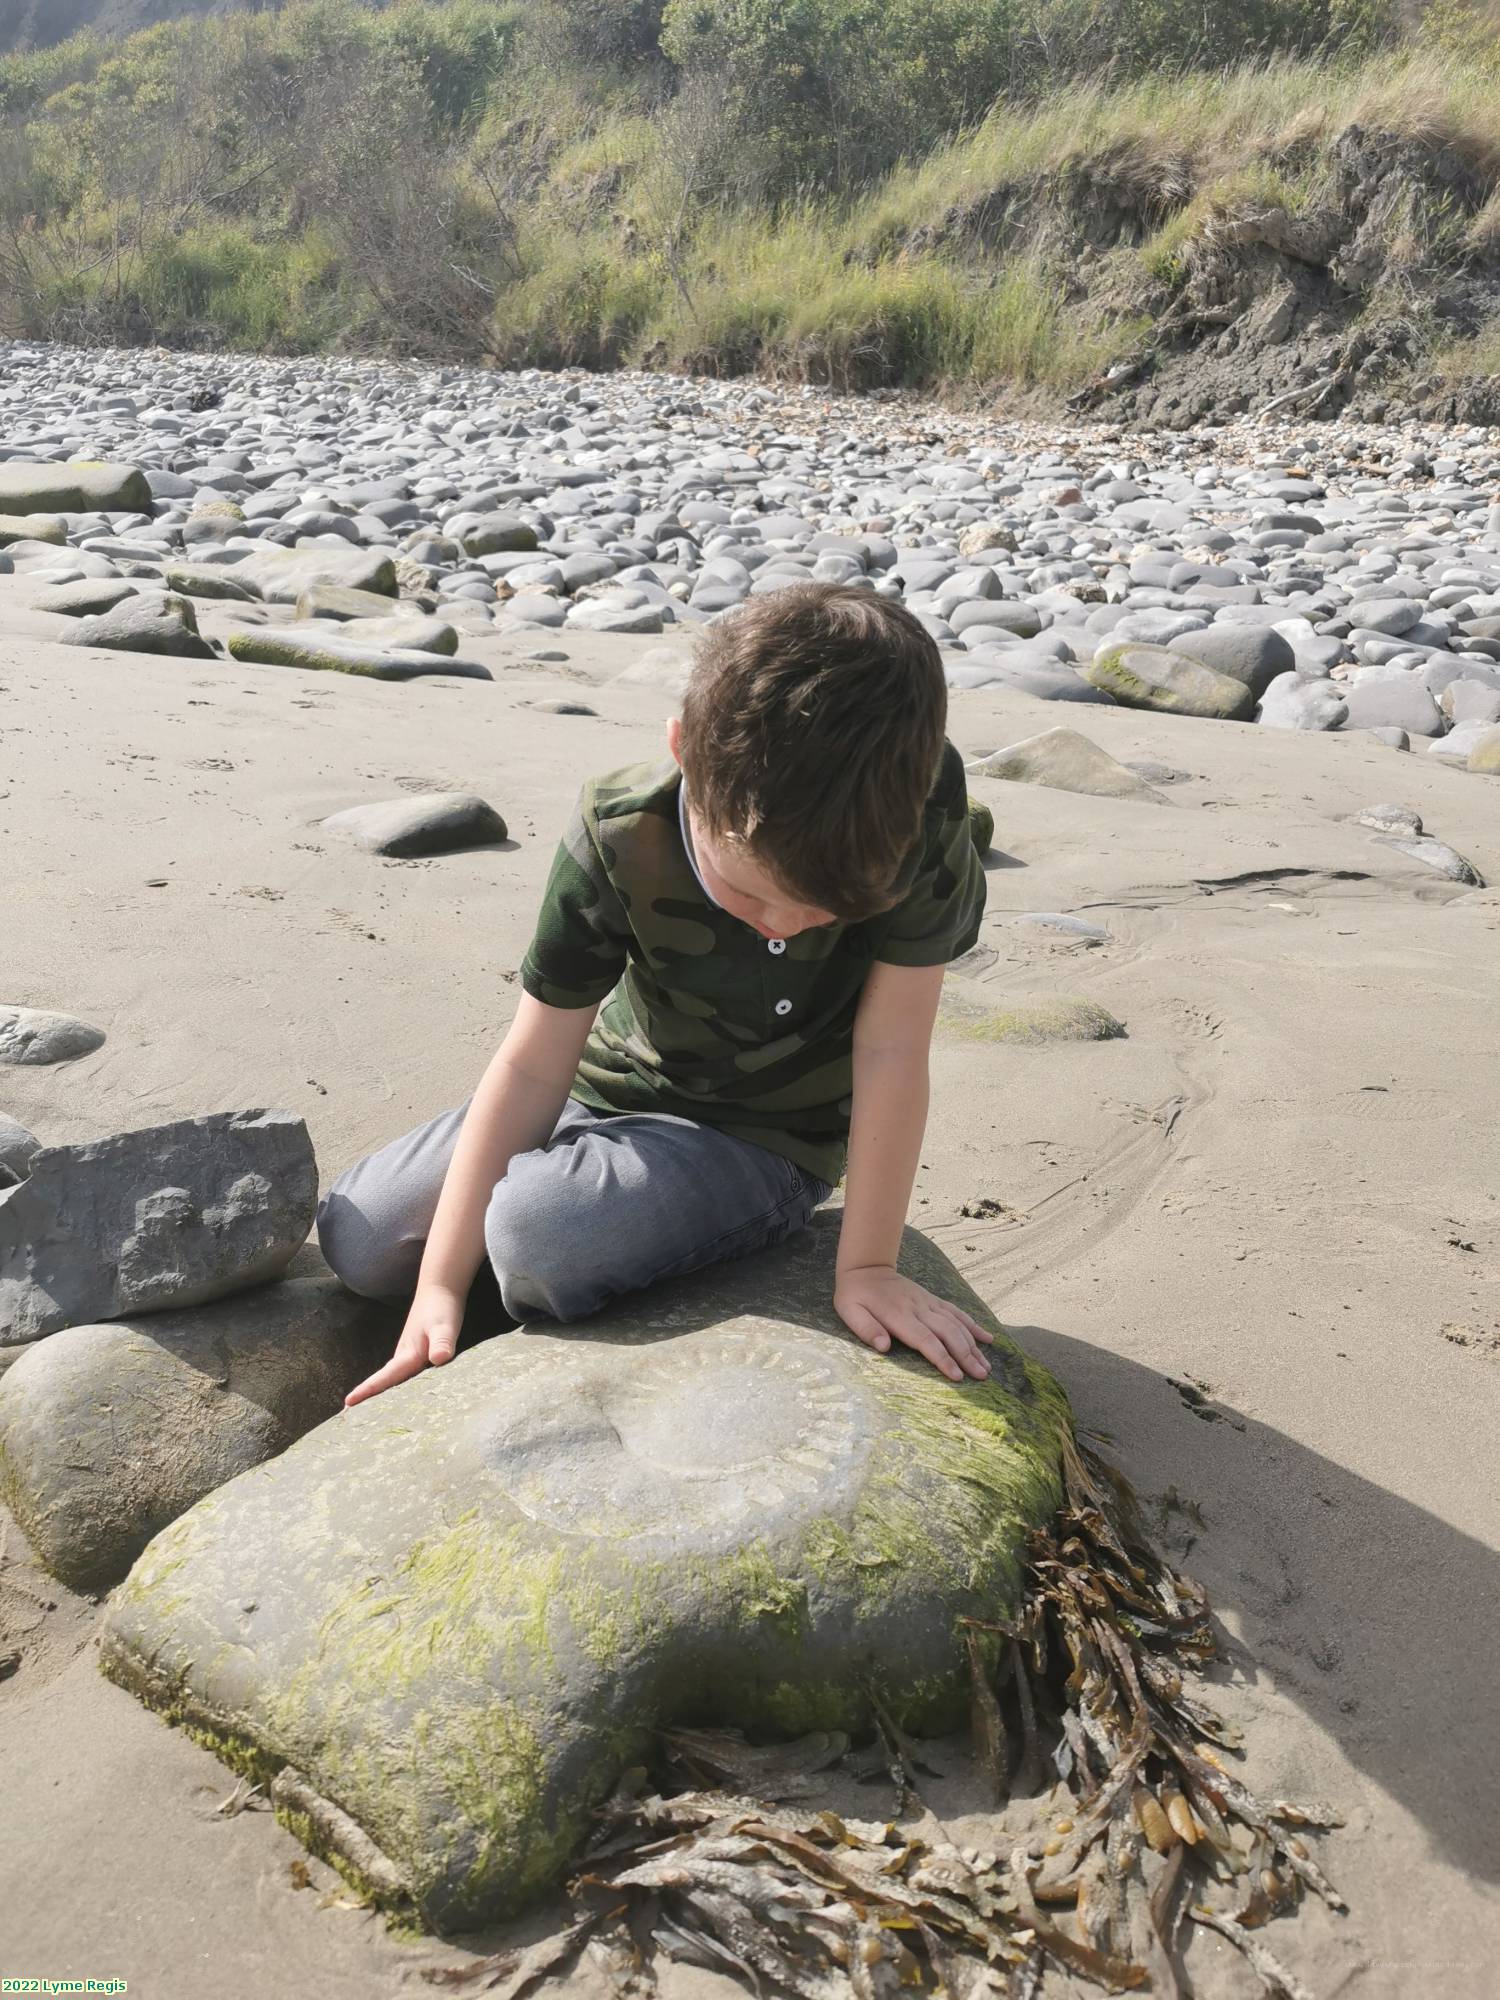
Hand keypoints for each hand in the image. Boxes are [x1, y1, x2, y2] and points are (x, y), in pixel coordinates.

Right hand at [343, 1280, 466, 1407]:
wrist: (440, 1290)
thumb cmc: (441, 1308)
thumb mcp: (444, 1326)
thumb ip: (442, 1342)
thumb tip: (439, 1358)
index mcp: (408, 1354)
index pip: (385, 1377)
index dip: (368, 1390)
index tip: (348, 1402)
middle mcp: (405, 1357)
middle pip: (385, 1383)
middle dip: (369, 1399)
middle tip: (350, 1420)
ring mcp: (410, 1355)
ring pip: (394, 1380)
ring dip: (382, 1395)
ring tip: (371, 1416)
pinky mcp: (417, 1354)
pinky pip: (405, 1376)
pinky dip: (398, 1387)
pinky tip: (400, 1398)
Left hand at [834, 1264, 993, 1382]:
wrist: (866, 1268)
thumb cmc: (855, 1295)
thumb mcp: (850, 1312)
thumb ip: (866, 1329)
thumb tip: (883, 1347)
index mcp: (899, 1316)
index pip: (926, 1340)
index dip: (942, 1358)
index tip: (957, 1376)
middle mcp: (919, 1309)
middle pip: (948, 1334)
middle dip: (966, 1356)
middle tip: (981, 1376)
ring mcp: (928, 1303)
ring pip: (957, 1324)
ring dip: (973, 1345)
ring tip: (986, 1366)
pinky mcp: (932, 1300)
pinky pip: (957, 1312)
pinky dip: (973, 1325)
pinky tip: (987, 1338)